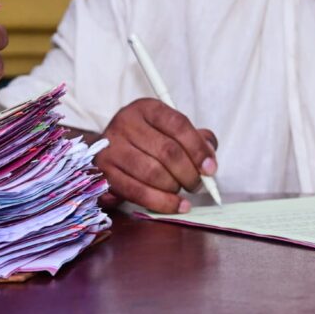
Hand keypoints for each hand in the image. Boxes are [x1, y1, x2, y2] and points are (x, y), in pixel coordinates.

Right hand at [94, 98, 218, 213]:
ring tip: (183, 191)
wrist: (107, 149)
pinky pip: (137, 192)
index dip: (198, 149)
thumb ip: (196, 139)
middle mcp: (126, 123)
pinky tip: (176, 205)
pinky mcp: (104, 172)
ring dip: (174, 187)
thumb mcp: (170, 129)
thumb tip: (209, 158)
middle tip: (198, 184)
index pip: (178, 124)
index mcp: (146, 108)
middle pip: (167, 151)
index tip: (210, 168)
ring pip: (152, 173)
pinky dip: (161, 202)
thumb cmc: (146, 139)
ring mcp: (111, 147)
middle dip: (189, 172)